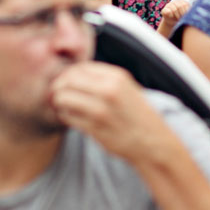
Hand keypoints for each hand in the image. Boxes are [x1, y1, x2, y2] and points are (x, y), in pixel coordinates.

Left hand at [49, 62, 173, 164]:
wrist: (152, 141)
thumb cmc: (137, 114)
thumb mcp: (127, 88)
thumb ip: (104, 79)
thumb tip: (73, 74)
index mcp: (117, 77)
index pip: (79, 67)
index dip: (68, 75)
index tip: (67, 83)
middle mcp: (109, 90)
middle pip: (67, 80)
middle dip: (58, 87)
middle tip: (58, 95)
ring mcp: (101, 110)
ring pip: (63, 98)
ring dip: (59, 102)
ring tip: (64, 107)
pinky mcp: (94, 128)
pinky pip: (67, 117)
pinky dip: (65, 116)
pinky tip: (72, 118)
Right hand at [157, 0, 191, 38]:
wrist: (172, 23)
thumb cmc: (181, 18)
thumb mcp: (187, 15)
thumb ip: (190, 12)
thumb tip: (193, 11)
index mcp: (182, 1)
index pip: (185, 4)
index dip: (186, 11)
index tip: (186, 16)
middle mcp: (175, 1)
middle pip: (180, 6)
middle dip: (182, 14)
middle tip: (182, 19)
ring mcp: (169, 5)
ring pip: (174, 9)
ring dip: (177, 16)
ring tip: (178, 19)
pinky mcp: (164, 10)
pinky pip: (168, 12)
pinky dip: (171, 15)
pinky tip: (172, 17)